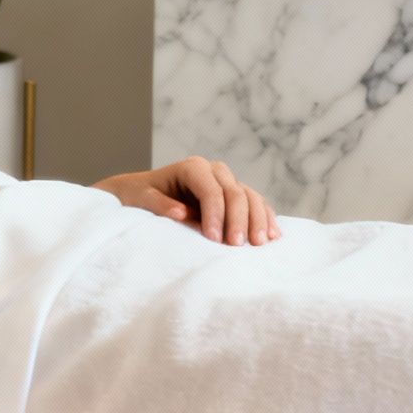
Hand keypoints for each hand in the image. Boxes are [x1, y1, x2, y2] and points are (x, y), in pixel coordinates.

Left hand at [94, 156, 280, 246]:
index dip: (215, 214)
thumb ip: (160, 204)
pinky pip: (256, 204)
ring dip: (257, 220)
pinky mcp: (235, 194)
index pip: (211, 191)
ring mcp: (227, 181)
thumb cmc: (141, 196)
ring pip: (250, 197)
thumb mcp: (142, 199)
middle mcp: (213, 170)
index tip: (213, 239)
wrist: (144, 193)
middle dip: (238, 220)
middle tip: (236, 245)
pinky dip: (265, 218)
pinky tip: (272, 236)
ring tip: (258, 244)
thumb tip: (181, 212)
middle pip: (235, 193)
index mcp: (192, 168)